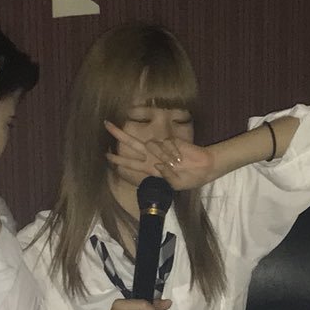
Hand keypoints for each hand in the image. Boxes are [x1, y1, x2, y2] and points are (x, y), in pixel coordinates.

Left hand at [103, 120, 217, 190]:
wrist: (203, 169)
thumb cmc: (189, 179)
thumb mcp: (175, 185)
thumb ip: (165, 176)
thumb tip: (159, 165)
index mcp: (149, 169)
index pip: (130, 163)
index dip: (118, 159)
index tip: (106, 155)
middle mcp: (151, 156)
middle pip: (132, 143)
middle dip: (119, 134)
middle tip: (106, 124)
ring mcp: (160, 147)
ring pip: (150, 144)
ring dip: (162, 155)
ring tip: (176, 163)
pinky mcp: (170, 140)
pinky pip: (165, 144)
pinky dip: (172, 152)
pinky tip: (180, 157)